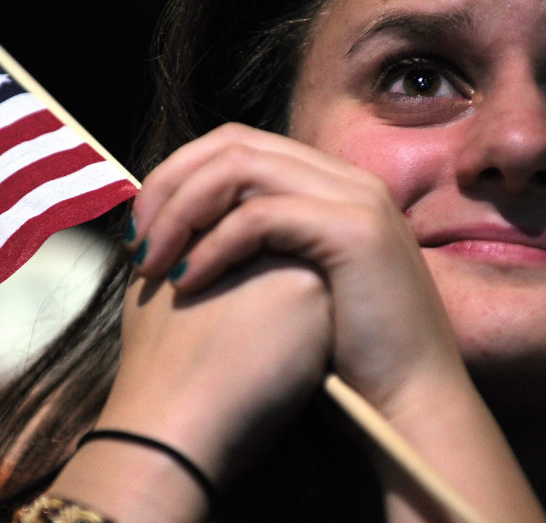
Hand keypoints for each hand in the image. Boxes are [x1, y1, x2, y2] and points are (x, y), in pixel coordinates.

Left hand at [50, 123, 545, 522]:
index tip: (142, 229)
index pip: (239, 146)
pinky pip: (260, 216)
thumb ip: (257, 248)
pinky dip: (213, 245)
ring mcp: (356, 199)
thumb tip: (186, 234)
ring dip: (181, 211)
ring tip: (151, 262)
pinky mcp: (355, 231)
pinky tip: (187, 281)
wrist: (409, 403)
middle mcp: (346, 178)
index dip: (180, 176)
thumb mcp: (293, 286)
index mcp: (331, 186)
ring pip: (239, 168)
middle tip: (135, 240)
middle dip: (170, 185)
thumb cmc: (345, 358)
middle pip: (233, 143)